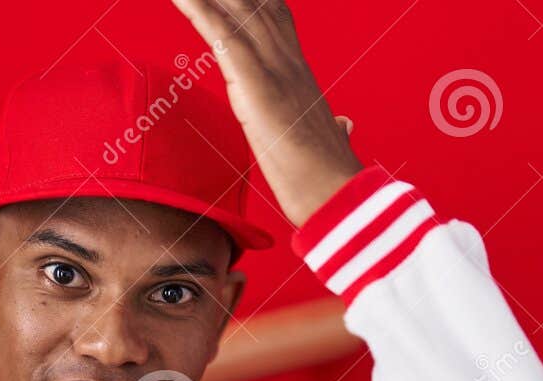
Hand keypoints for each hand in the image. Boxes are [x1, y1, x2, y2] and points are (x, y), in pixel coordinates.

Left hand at [170, 0, 361, 226]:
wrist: (339, 198)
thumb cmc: (329, 179)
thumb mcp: (327, 142)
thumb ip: (331, 127)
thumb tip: (342, 125)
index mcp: (299, 74)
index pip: (276, 15)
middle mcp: (288, 62)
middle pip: (255, 3)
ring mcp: (275, 72)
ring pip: (239, 12)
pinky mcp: (259, 89)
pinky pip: (224, 39)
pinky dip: (201, 13)